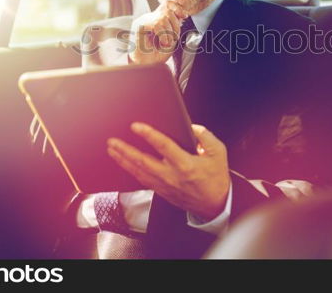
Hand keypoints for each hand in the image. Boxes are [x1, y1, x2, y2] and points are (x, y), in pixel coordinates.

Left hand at [107, 122, 230, 219]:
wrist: (215, 204)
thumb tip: (191, 127)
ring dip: (123, 160)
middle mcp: (172, 175)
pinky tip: (124, 164)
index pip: (163, 146)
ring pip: (139, 172)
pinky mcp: (162, 191)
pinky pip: (142, 180)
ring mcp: (165, 185)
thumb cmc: (216, 177)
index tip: (136, 126)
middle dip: (125, 150)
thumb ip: (205, 136)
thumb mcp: (218, 152)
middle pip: (143, 161)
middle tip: (113, 141)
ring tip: (112, 150)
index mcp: (186, 164)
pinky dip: (131, 171)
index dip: (148, 135)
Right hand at [128, 1, 188, 64]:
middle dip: (175, 25)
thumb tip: (181, 16)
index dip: (177, 8)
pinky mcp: (139, 26)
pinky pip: (156, 24)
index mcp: (156, 19)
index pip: (167, 4)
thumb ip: (175, 27)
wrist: (146, 66)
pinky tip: (163, 42)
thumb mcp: (171, 40)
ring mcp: (143, 21)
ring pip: (163, 18)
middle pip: (167, 10)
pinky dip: (163, 34)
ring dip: (169, 32)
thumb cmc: (157, 55)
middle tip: (174, 38)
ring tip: (167, 43)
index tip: (185, 16)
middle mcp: (149, 17)